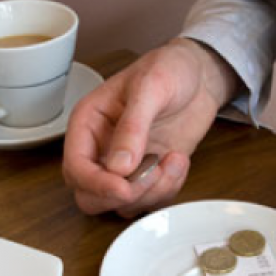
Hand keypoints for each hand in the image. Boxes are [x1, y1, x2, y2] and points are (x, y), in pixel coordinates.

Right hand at [62, 38, 239, 216]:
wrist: (199, 76)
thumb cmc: (169, 69)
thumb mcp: (151, 87)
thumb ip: (133, 126)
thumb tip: (118, 166)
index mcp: (88, 124)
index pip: (76, 168)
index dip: (96, 184)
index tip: (123, 187)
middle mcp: (101, 149)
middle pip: (91, 197)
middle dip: (123, 195)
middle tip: (153, 174)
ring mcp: (125, 166)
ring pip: (122, 205)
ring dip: (151, 193)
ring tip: (173, 160)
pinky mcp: (149, 175)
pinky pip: (151, 202)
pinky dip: (168, 190)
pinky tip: (178, 161)